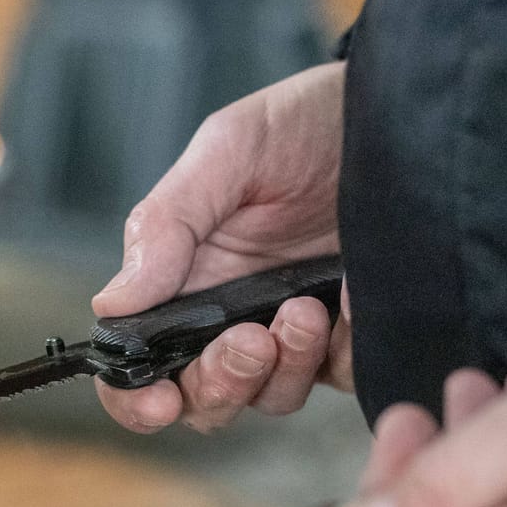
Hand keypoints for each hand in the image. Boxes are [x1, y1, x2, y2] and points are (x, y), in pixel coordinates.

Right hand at [94, 62, 351, 433]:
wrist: (395, 107)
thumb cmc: (302, 121)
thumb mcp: (229, 151)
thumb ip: (168, 224)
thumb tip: (112, 301)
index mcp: (186, 278)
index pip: (140, 365)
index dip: (138, 398)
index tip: (160, 399)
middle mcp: (235, 313)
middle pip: (205, 397)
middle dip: (221, 384)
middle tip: (250, 340)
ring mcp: (297, 328)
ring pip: (273, 395)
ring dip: (283, 368)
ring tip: (306, 309)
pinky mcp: (356, 332)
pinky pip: (344, 374)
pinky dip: (345, 353)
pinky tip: (351, 299)